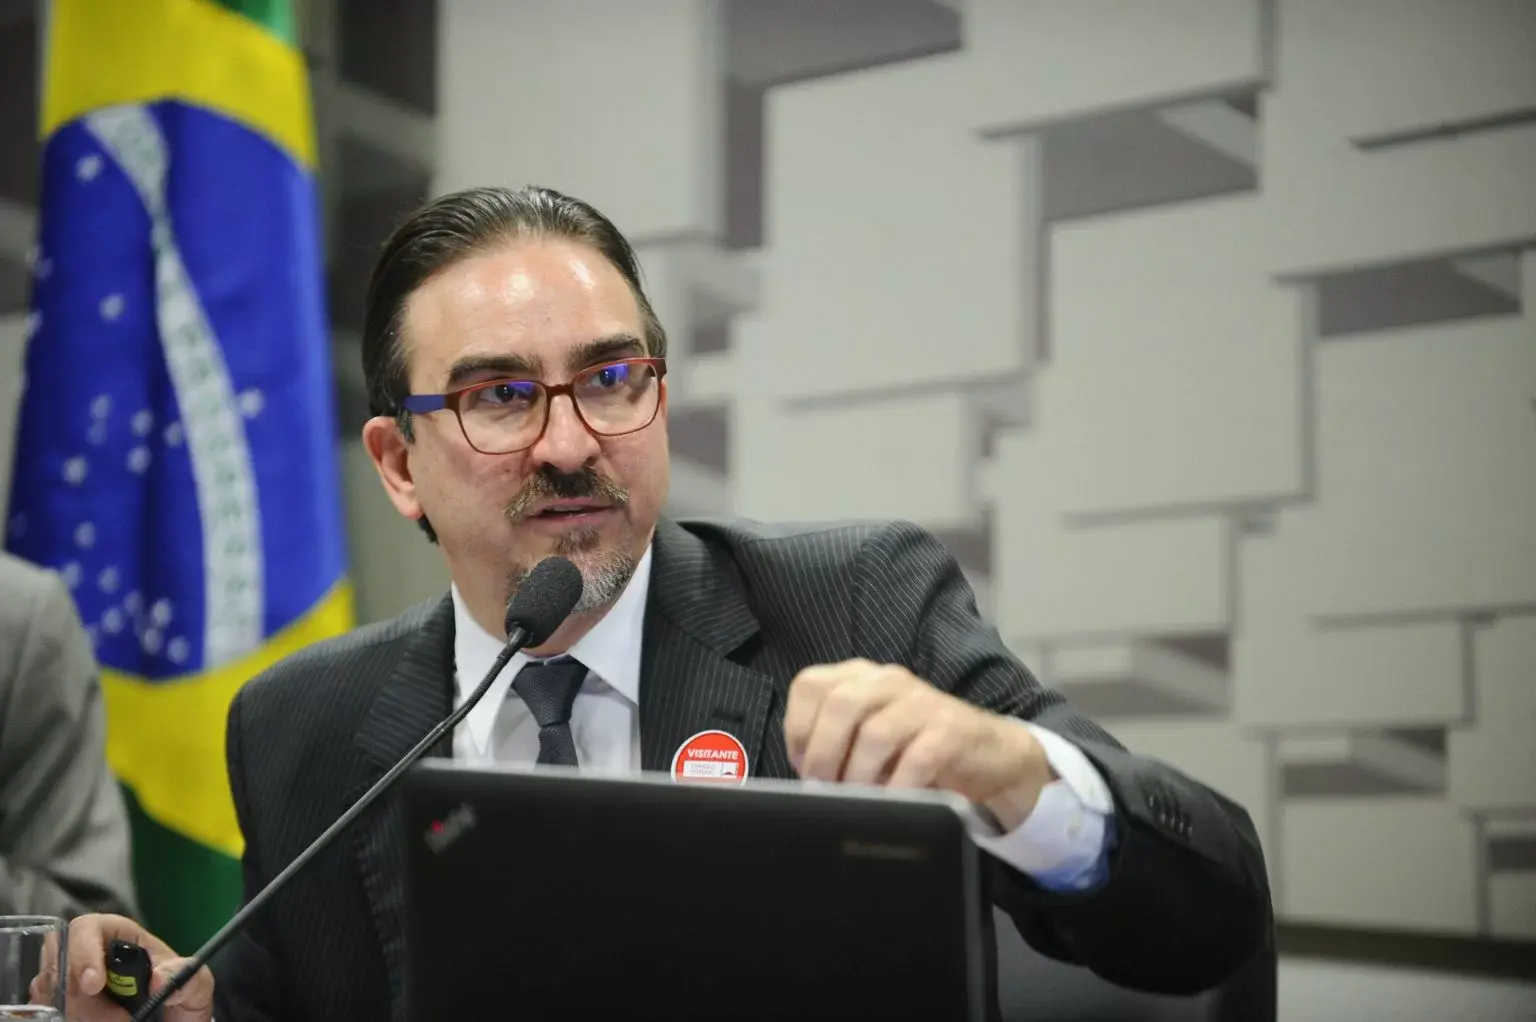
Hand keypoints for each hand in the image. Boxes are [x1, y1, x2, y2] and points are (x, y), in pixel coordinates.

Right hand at [57, 914, 213, 1021]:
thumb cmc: (182, 999)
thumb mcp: (196, 985)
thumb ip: (185, 977)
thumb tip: (159, 978)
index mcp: (119, 937)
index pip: (86, 928)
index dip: (83, 952)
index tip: (93, 984)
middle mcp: (89, 957)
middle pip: (60, 964)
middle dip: (81, 996)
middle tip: (115, 1018)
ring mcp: (72, 984)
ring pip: (52, 993)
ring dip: (78, 1014)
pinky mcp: (64, 1007)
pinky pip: (47, 1012)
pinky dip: (67, 1019)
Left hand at [784, 659, 1053, 827]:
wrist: (989, 752)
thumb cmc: (916, 749)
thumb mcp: (871, 737)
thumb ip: (837, 744)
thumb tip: (806, 781)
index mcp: (860, 677)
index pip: (811, 685)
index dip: (796, 728)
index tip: (801, 767)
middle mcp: (888, 680)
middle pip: (840, 704)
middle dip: (823, 753)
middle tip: (823, 790)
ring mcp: (922, 702)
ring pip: (876, 733)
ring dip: (859, 776)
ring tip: (857, 801)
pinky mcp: (952, 729)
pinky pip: (917, 759)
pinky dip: (898, 787)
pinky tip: (893, 803)